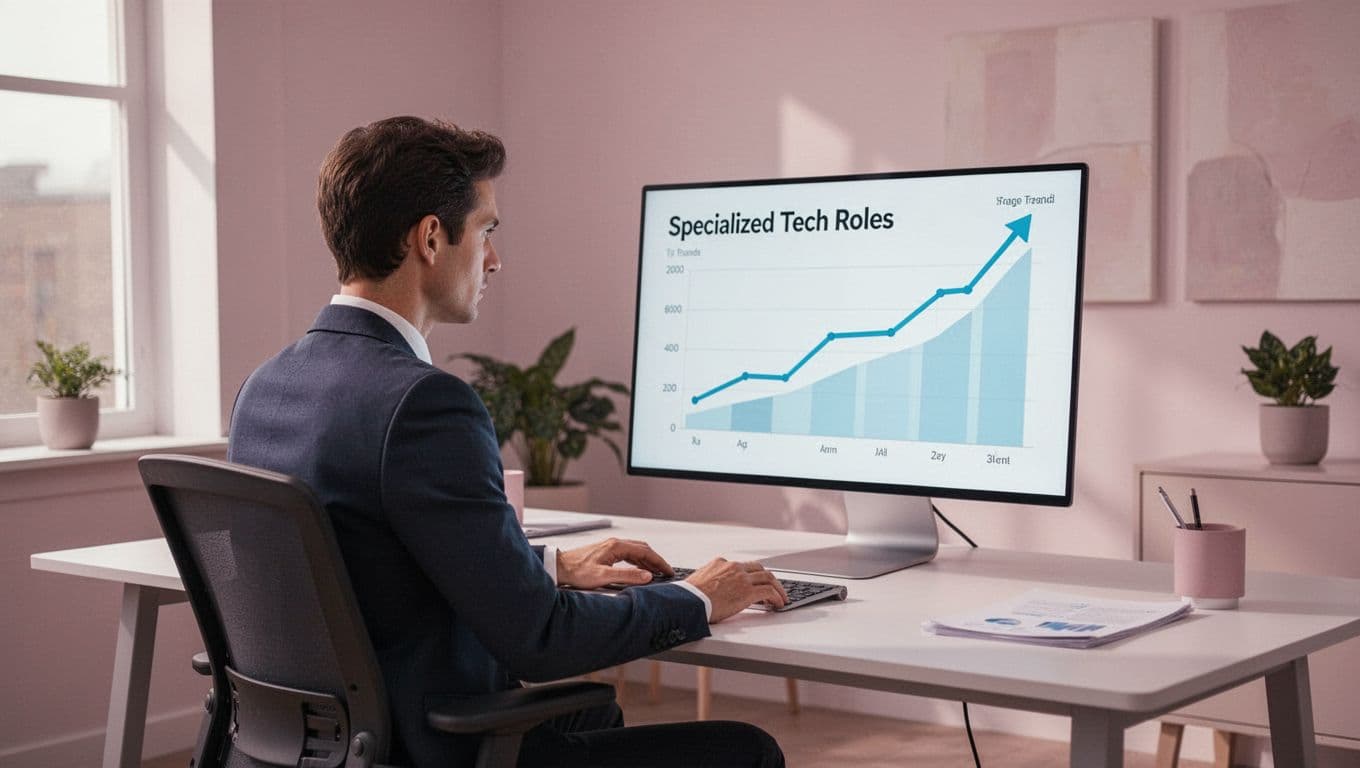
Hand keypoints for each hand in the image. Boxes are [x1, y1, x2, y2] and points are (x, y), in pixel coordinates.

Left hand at [557, 537, 673, 589]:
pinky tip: (638, 569)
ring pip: (635, 551)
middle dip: (656, 560)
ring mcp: (610, 547)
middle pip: (642, 549)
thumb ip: (627, 576)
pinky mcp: (606, 552)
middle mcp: (615, 543)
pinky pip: (628, 554)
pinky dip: (638, 561)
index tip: (668, 571)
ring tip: (656, 572)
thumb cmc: (576, 571)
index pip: (645, 552)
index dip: (659, 562)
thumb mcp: (603, 577)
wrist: (559, 567)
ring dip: (647, 561)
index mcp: (616, 546)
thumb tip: (647, 576)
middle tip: (665, 572)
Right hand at [684, 558, 787, 621]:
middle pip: (759, 569)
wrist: (688, 602)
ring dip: (777, 588)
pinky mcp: (748, 591)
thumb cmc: (688, 596)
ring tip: (781, 598)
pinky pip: (769, 592)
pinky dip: (777, 597)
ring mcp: (742, 578)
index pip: (742, 566)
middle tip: (774, 588)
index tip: (755, 583)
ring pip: (768, 577)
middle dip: (768, 578)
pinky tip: (778, 604)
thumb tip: (710, 591)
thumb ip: (709, 581)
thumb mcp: (698, 581)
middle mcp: (733, 567)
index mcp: (720, 563)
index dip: (751, 575)